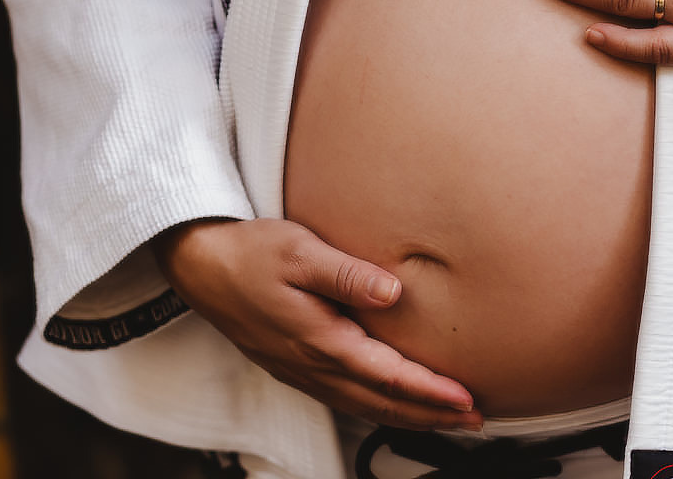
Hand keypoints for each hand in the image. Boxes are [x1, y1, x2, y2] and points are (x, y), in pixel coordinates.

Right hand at [152, 218, 481, 429]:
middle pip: (381, 401)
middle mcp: (311, 364)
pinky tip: (388, 402)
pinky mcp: (291, 365)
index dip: (429, 391)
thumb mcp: (299, 250)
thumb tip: (393, 292)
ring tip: (444, 418)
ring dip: (406, 415)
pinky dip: (376, 407)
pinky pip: (343, 398)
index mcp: (319, 339)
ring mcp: (299, 369)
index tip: (466, 400)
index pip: (387, 374)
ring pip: (362, 405)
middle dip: (430, 415)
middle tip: (473, 421)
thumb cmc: (249, 252)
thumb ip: (346, 273)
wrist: (199, 264)